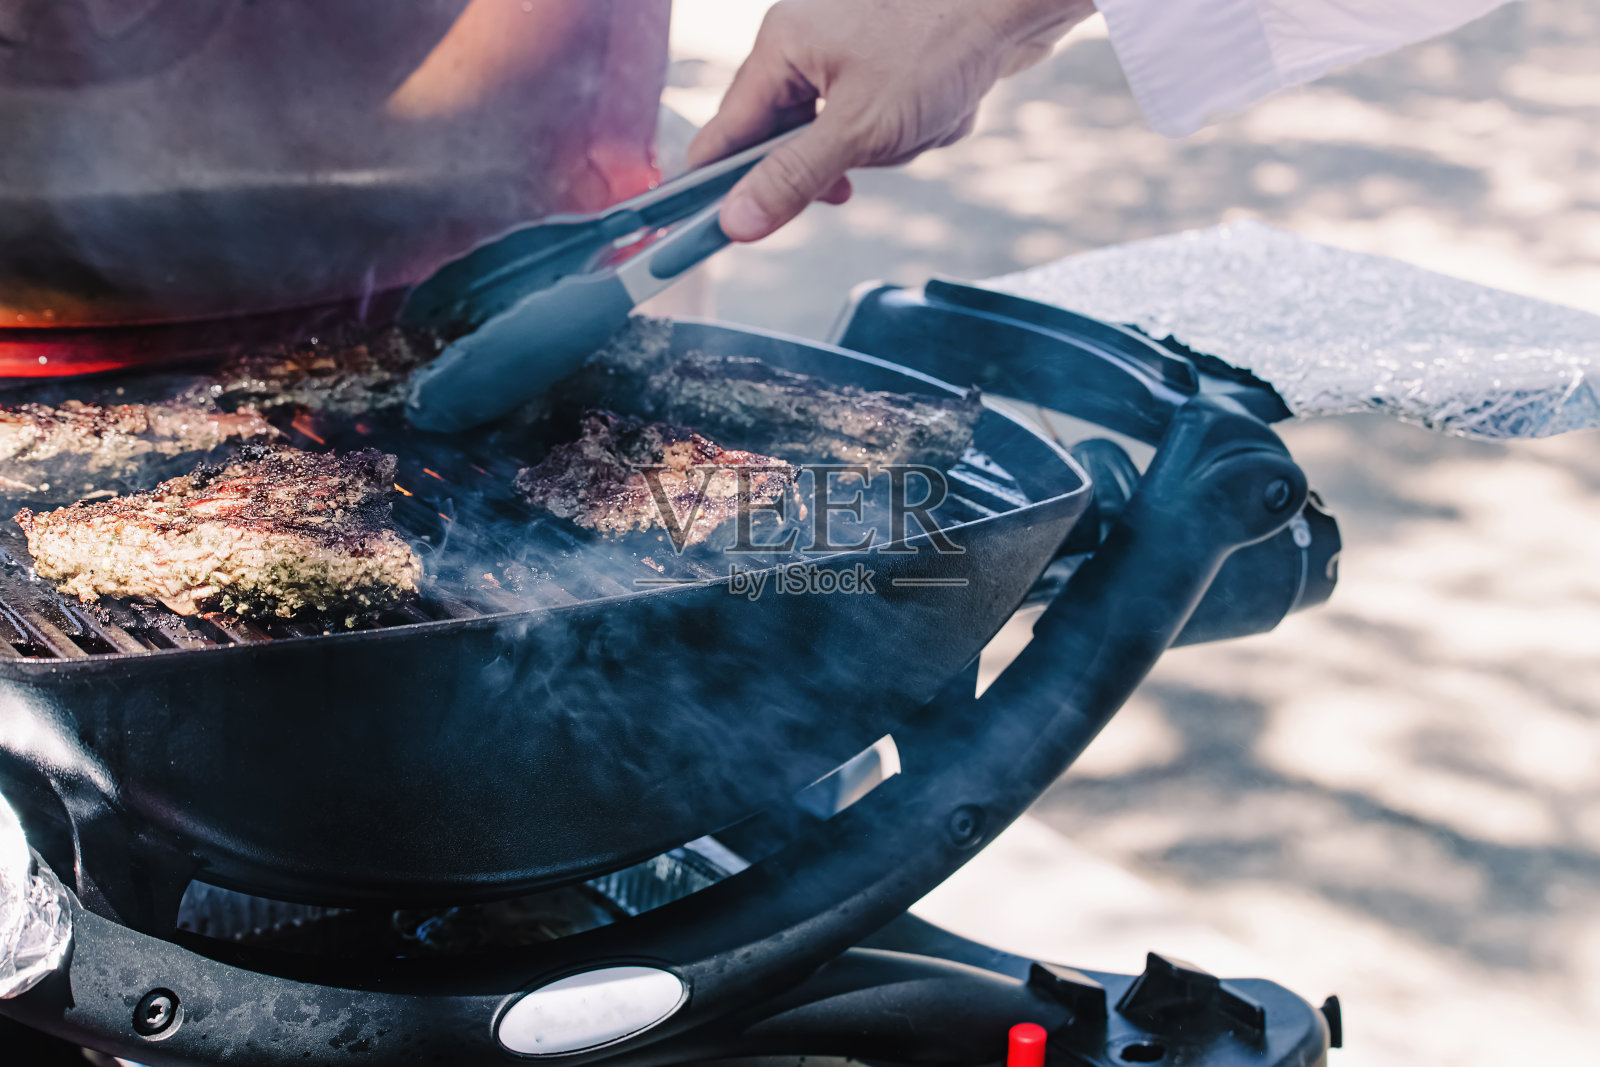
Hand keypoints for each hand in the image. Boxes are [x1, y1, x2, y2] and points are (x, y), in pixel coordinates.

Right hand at [687, 0, 1095, 241]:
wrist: (1014, 3)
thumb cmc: (940, 45)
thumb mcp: (859, 129)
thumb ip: (792, 179)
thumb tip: (735, 223)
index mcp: (779, 47)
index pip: (724, 135)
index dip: (722, 188)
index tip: (721, 234)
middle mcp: (802, 42)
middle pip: (785, 140)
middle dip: (835, 161)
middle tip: (864, 161)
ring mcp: (844, 48)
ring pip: (840, 136)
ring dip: (883, 147)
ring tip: (919, 121)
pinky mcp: (884, 59)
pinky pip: (878, 120)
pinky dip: (908, 130)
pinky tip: (939, 111)